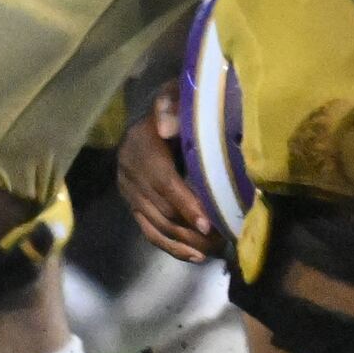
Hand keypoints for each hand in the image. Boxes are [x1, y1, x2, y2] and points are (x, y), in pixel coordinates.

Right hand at [116, 84, 221, 263]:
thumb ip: (170, 106)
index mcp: (142, 149)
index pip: (165, 184)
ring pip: (156, 227)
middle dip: (193, 229)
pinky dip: (171, 247)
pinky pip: (149, 232)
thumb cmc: (167, 109)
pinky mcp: (132, 207)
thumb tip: (168, 126)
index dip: (186, 204)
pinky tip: (195, 256)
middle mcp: (131, 176)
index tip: (208, 223)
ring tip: (213, 251)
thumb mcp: (170, 97)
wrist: (140, 121)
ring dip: (185, 243)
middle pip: (162, 211)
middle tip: (223, 238)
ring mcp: (130, 195)